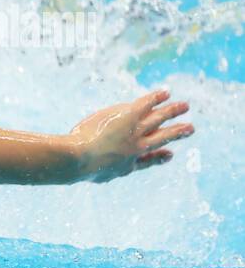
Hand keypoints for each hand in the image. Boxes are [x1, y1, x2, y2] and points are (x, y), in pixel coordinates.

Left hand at [67, 89, 193, 182]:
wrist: (78, 159)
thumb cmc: (76, 169)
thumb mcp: (89, 175)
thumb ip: (93, 172)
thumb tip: (81, 174)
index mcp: (127, 166)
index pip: (148, 161)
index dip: (159, 158)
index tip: (169, 154)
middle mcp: (136, 148)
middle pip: (162, 138)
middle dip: (177, 133)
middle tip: (190, 129)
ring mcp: (135, 132)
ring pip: (159, 119)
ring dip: (173, 111)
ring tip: (185, 106)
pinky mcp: (130, 117)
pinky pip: (147, 104)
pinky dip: (156, 98)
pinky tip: (166, 93)